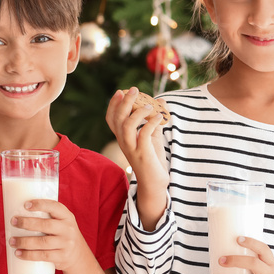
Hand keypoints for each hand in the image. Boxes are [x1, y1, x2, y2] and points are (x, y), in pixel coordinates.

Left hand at [9, 199, 92, 272]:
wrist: (78, 255)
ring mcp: (66, 244)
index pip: (54, 207)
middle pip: (46, 225)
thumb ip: (45, 217)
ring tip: (12, 241)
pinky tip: (18, 253)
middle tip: (13, 222)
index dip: (40, 204)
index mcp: (66, 216)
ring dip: (24, 242)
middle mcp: (68, 229)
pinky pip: (43, 256)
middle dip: (27, 223)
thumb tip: (15, 210)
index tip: (25, 205)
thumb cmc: (60, 234)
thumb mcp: (60, 222)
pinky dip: (29, 255)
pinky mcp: (62, 257)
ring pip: (42, 242)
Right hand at [106, 88, 169, 228]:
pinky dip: (151, 123)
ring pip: (127, 125)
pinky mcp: (143, 154)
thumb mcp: (153, 137)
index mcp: (122, 137)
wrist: (155, 183)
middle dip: (125, 102)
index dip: (113, 104)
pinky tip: (160, 117)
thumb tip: (162, 102)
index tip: (120, 91)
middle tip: (134, 90)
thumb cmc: (152, 159)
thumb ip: (155, 120)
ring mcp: (132, 148)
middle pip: (118, 118)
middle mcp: (123, 142)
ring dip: (138, 112)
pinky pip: (144, 135)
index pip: (111, 119)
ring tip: (150, 105)